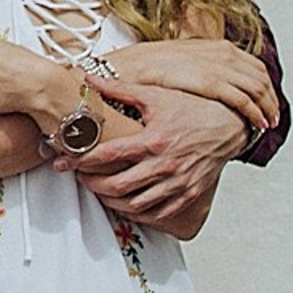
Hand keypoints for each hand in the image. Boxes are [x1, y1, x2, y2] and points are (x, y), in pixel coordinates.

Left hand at [57, 85, 245, 234]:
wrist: (227, 127)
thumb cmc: (190, 110)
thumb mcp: (154, 96)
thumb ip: (119, 89)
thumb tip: (89, 79)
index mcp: (153, 141)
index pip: (109, 154)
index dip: (82, 159)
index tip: (65, 160)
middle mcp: (165, 166)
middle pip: (119, 185)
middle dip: (92, 183)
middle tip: (77, 176)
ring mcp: (178, 184)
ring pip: (136, 203)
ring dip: (110, 200)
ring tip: (95, 189)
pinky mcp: (188, 196)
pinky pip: (158, 213)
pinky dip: (136, 212)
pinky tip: (123, 204)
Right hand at [102, 39, 278, 139]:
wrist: (132, 67)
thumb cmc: (153, 66)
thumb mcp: (186, 58)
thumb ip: (207, 65)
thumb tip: (221, 81)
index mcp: (218, 46)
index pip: (256, 66)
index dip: (267, 86)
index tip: (268, 100)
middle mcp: (223, 53)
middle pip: (262, 78)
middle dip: (271, 99)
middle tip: (272, 116)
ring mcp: (218, 67)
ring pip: (257, 90)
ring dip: (267, 109)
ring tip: (267, 124)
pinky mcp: (211, 82)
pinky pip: (244, 100)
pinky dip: (254, 113)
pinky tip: (256, 124)